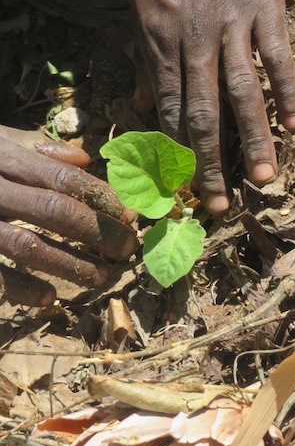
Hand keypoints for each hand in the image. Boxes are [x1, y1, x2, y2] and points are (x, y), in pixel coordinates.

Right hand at [0, 125, 136, 305]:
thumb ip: (35, 147)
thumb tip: (84, 158)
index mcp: (2, 157)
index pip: (63, 179)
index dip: (101, 198)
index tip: (131, 216)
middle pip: (54, 211)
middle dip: (97, 232)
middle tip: (127, 249)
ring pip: (28, 246)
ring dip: (70, 264)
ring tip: (101, 277)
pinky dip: (22, 289)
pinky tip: (50, 298)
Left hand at [131, 0, 294, 214]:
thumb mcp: (142, 11)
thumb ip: (145, 62)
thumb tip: (141, 105)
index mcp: (160, 44)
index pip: (171, 111)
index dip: (178, 153)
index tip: (185, 186)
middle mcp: (194, 40)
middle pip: (204, 113)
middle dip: (210, 163)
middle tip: (219, 203)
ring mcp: (232, 23)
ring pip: (243, 92)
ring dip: (253, 139)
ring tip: (262, 178)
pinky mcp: (264, 4)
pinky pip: (278, 55)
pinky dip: (288, 90)